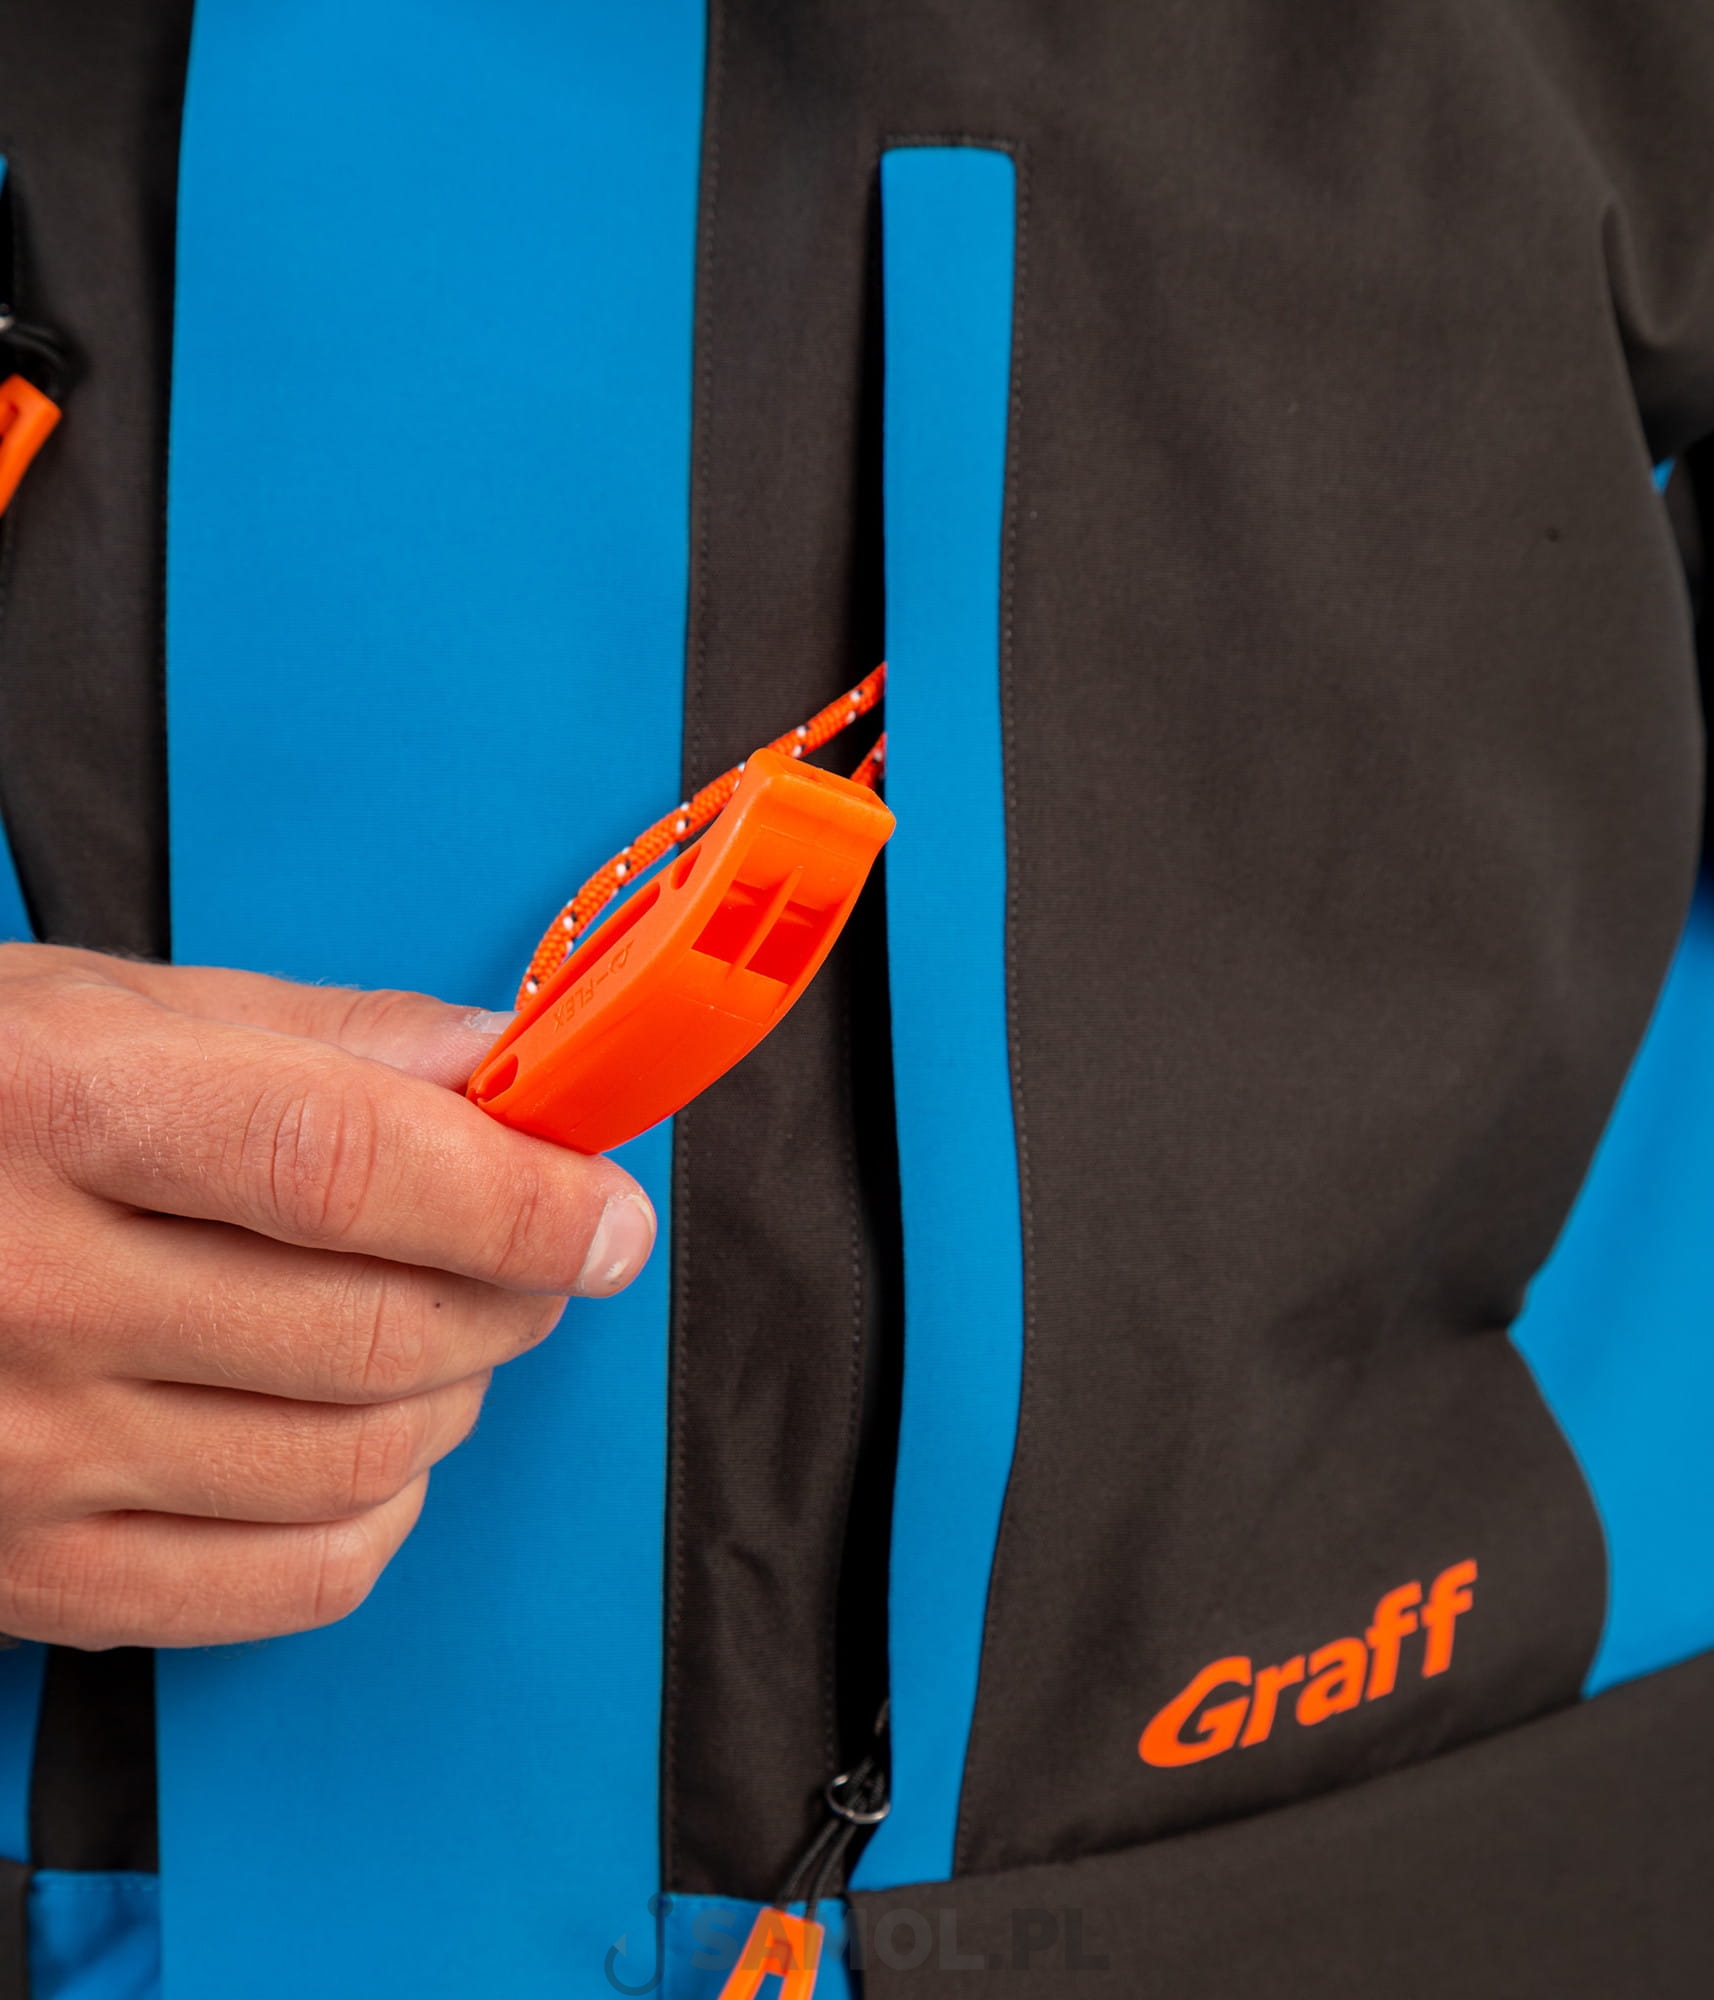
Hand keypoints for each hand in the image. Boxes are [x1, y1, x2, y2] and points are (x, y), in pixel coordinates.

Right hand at [0, 944, 655, 1648]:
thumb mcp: (117, 1010)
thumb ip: (334, 1037)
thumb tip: (510, 1064)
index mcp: (64, 1111)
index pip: (349, 1167)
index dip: (517, 1196)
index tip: (605, 1214)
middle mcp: (30, 1290)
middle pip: (376, 1332)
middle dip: (515, 1295)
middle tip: (534, 1254)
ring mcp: (24, 1452)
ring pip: (356, 1465)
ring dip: (456, 1397)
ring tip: (437, 1333)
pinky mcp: (31, 1571)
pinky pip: (289, 1582)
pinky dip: (380, 1511)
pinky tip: (362, 1437)